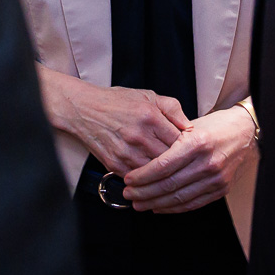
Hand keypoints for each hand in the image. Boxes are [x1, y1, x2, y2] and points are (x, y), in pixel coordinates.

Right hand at [36, 66, 190, 174]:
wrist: (83, 109)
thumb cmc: (117, 101)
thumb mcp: (148, 96)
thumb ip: (172, 108)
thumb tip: (190, 126)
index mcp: (150, 117)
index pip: (180, 141)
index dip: (188, 147)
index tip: (189, 149)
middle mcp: (139, 136)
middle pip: (170, 159)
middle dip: (178, 162)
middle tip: (182, 162)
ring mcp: (126, 152)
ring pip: (155, 172)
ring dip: (162, 173)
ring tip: (167, 170)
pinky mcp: (115, 164)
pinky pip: (138, 178)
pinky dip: (146, 177)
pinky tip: (149, 173)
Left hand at [122, 104, 256, 212]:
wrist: (244, 131)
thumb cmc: (215, 126)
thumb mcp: (190, 125)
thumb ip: (169, 141)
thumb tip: (143, 158)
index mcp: (197, 143)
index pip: (163, 165)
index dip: (142, 175)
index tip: (129, 179)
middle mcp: (207, 162)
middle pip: (168, 185)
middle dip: (144, 192)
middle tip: (129, 194)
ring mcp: (216, 178)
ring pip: (179, 198)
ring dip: (155, 203)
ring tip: (140, 203)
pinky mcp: (221, 189)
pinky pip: (193, 204)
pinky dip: (173, 208)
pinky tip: (160, 207)